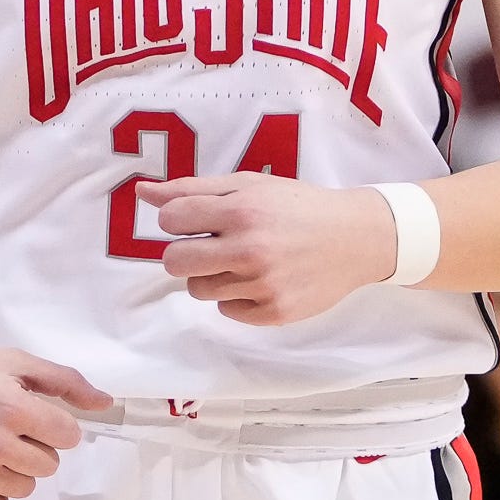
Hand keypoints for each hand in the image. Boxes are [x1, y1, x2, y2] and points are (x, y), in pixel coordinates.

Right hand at [0, 338, 109, 499]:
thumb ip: (65, 381)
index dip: (56, 426)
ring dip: (15, 471)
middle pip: (48, 466)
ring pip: (25, 490)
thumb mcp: (14, 362)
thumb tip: (107, 404)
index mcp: (12, 408)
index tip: (34, 416)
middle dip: (35, 448)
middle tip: (5, 429)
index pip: (68, 437)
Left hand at [153, 172, 397, 325]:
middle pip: (174, 263)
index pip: (171, 220)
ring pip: (199, 290)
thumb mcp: (250, 186)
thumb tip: (142, 192)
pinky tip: (264, 280)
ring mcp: (262, 285)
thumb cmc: (298, 206)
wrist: (357, 238)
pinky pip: (227, 311)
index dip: (179, 220)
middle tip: (213, 247)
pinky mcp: (274, 313)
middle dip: (186, 254)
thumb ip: (194, 189)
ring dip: (213, 276)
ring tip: (244, 262)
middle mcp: (250, 249)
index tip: (199, 221)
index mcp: (242, 210)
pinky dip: (239, 298)